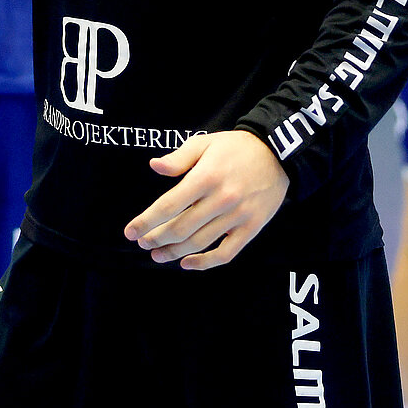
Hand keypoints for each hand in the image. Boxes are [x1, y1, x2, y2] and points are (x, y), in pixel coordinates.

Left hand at [124, 130, 289, 269]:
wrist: (278, 153)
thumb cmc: (236, 147)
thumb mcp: (205, 143)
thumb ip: (179, 158)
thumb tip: (154, 166)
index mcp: (206, 177)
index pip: (168, 205)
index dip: (146, 221)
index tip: (130, 232)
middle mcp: (221, 199)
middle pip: (181, 228)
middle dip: (156, 239)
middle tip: (142, 243)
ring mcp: (238, 216)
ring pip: (199, 243)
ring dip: (174, 252)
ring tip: (157, 255)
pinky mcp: (252, 228)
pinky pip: (226, 253)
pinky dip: (205, 263)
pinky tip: (187, 264)